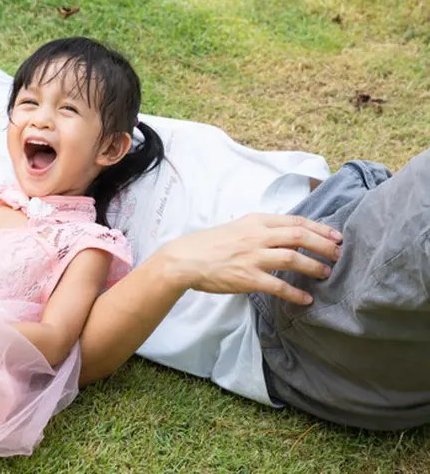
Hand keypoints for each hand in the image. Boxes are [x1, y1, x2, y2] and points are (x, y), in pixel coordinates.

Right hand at [158, 213, 342, 304]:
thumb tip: (285, 235)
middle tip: (338, 254)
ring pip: (293, 259)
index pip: (295, 221)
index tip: (335, 236)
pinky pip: (278, 286)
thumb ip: (260, 229)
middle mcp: (256, 236)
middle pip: (300, 237)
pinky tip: (306, 300)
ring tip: (326, 274)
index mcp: (255, 222)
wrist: (184, 259)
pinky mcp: (247, 278)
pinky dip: (295, 294)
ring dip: (315, 267)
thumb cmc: (209, 244)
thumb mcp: (237, 227)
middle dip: (324, 246)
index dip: (320, 229)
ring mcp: (252, 257)